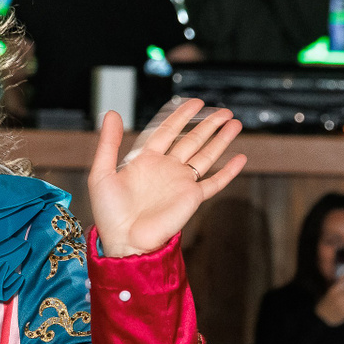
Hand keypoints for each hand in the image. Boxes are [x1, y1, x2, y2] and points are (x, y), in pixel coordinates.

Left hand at [87, 97, 246, 258]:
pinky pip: (214, 182)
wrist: (124, 240)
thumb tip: (111, 113)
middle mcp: (166, 169)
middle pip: (191, 139)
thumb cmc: (109, 213)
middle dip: (208, 124)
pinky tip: (240, 158)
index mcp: (145, 161)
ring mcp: (181, 183)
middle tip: (222, 110)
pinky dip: (228, 171)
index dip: (181, 116)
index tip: (194, 103)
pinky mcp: (192, 198)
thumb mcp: (102, 173)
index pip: (167, 131)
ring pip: (206, 155)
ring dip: (221, 139)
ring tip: (234, 123)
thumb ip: (108, 142)